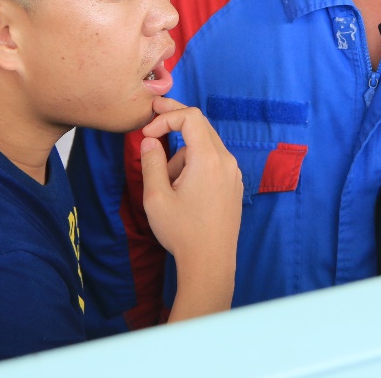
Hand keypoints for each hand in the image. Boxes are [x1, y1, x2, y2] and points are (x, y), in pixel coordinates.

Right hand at [138, 97, 241, 320]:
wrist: (210, 262)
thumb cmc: (182, 232)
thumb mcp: (156, 197)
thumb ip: (151, 163)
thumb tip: (150, 141)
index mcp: (208, 159)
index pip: (190, 117)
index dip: (166, 117)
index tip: (147, 132)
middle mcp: (226, 161)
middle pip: (201, 126)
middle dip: (175, 122)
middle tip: (152, 119)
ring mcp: (233, 174)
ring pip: (205, 147)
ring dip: (183, 154)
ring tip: (168, 186)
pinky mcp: (233, 185)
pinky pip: (213, 162)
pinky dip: (195, 164)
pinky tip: (183, 190)